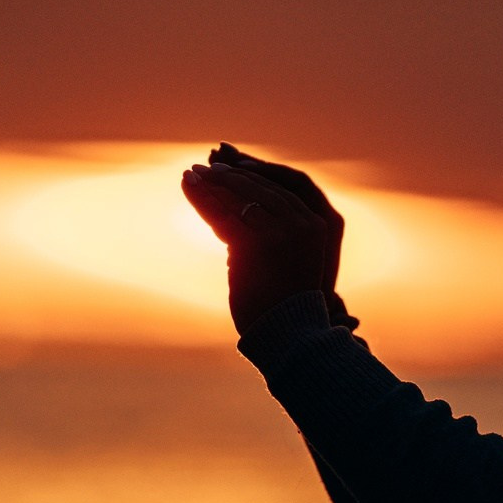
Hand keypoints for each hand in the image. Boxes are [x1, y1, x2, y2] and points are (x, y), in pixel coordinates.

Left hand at [180, 145, 346, 334]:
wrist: (287, 334)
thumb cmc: (282, 305)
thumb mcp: (283, 261)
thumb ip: (266, 236)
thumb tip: (230, 218)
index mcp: (316, 224)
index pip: (279, 189)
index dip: (252, 176)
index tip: (229, 169)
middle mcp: (301, 222)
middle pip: (258, 188)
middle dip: (229, 176)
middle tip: (205, 168)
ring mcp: (280, 231)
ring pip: (238, 197)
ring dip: (212, 182)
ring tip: (191, 174)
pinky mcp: (255, 243)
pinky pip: (222, 214)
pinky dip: (202, 198)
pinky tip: (187, 186)